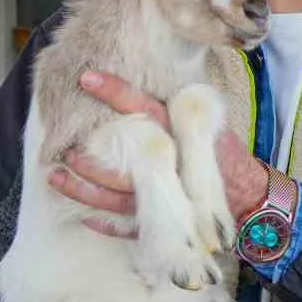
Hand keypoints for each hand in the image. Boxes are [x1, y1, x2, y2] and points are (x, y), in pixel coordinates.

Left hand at [50, 71, 269, 237]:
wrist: (245, 193)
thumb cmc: (220, 151)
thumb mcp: (202, 121)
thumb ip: (171, 107)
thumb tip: (134, 90)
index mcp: (178, 132)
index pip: (141, 107)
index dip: (113, 91)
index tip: (85, 77)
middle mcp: (167, 166)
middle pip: (119, 163)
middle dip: (88, 157)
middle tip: (65, 147)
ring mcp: (161, 199)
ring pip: (113, 197)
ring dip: (82, 188)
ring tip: (56, 177)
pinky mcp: (160, 222)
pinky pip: (124, 224)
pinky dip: (102, 220)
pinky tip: (83, 213)